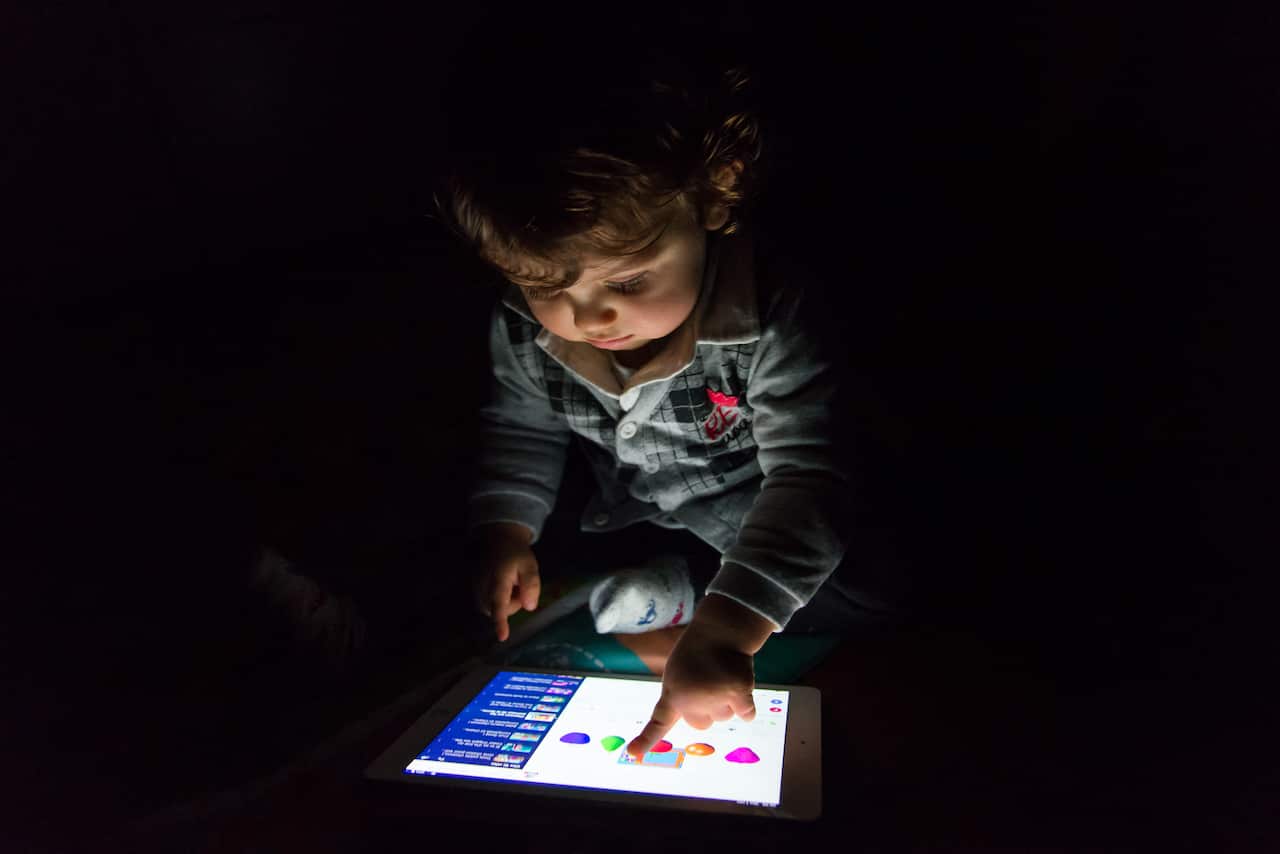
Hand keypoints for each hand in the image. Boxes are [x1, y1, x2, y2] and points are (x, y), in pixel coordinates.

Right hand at [467, 522, 539, 641]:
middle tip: (520, 587)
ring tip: (511, 585)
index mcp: (499, 580)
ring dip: (504, 603)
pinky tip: (503, 587)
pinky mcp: (474, 589)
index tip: (502, 637)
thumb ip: (531, 585)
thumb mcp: (530, 566)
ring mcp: (476, 588)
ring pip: (491, 609)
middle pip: (497, 610)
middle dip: (511, 605)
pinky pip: (486, 604)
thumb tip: (530, 607)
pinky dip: (497, 601)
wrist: (498, 539)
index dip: (501, 621)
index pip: (499, 604)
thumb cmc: (516, 554)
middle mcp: (483, 586)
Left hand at [626, 596, 775, 758]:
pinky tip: (740, 681)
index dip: (646, 741)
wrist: (720, 630)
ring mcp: (713, 697)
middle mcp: (690, 699)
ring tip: (722, 675)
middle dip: (709, 708)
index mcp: (673, 693)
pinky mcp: (737, 693)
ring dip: (728, 700)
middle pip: (702, 723)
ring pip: (726, 716)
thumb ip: (683, 697)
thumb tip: (698, 719)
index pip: (658, 722)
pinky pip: (746, 713)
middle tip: (709, 682)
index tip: (633, 754)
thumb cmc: (700, 651)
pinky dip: (747, 704)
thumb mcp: (679, 672)